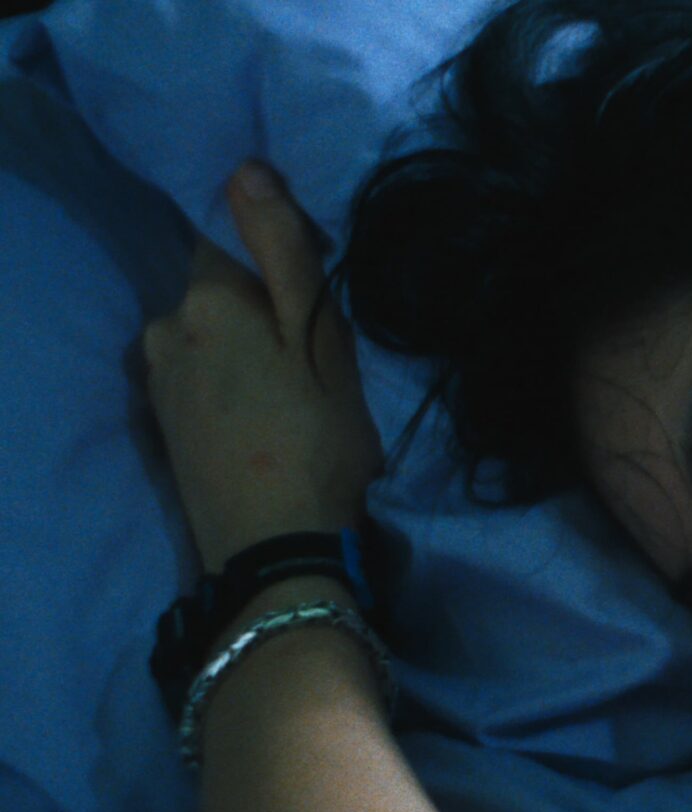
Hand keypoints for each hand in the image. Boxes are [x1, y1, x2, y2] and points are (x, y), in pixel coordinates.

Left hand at [142, 161, 381, 571]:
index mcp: (205, 299)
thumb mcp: (320, 338)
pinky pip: (200, 377)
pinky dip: (229, 386)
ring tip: (293, 397)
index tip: (318, 300)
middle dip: (260, 309)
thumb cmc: (317, 439)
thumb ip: (283, 251)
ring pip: (210, 337)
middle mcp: (164, 329)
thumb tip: (245, 169)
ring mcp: (157, 380)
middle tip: (316, 359)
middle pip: (218, 292)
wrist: (278, 548)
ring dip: (245, 351)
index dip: (279, 257)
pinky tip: (263, 421)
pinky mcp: (164, 423)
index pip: (232, 237)